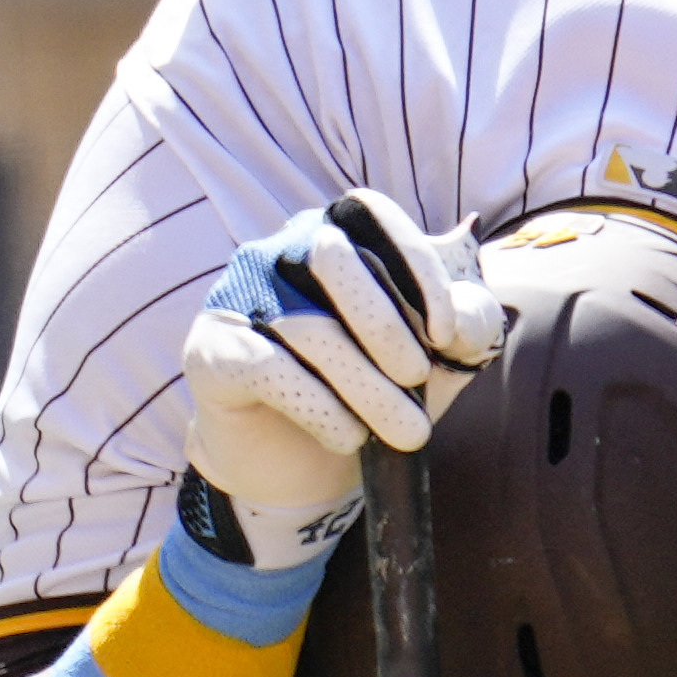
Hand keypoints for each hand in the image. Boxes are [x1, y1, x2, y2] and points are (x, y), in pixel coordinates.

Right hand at [181, 193, 506, 558]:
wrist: (298, 466)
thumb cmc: (369, 393)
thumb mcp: (433, 361)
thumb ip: (464, 329)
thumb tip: (463, 319)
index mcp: (332, 234)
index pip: (369, 211)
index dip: (414, 264)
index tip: (446, 332)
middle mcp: (278, 252)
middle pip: (332, 256)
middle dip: (386, 325)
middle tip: (419, 381)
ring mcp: (238, 297)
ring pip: (308, 327)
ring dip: (368, 388)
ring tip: (406, 434)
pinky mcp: (212, 350)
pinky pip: (268, 367)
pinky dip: (321, 408)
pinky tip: (348, 437)